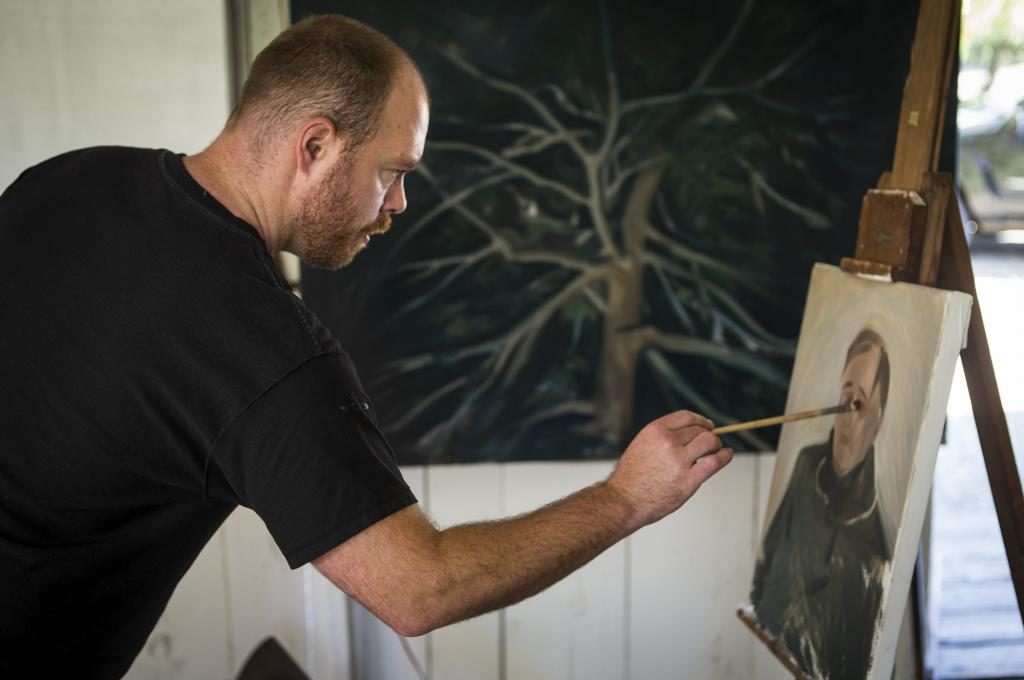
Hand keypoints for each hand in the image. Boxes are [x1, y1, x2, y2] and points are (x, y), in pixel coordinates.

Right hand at [606, 410, 732, 530]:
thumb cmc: (631, 477)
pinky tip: (726, 455)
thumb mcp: (642, 445)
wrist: (624, 500)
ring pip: (710, 442)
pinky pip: (715, 462)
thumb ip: (663, 437)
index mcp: (655, 431)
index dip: (700, 420)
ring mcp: (679, 461)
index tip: (707, 425)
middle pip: (700, 430)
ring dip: (717, 444)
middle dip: (709, 435)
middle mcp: (668, 442)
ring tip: (718, 450)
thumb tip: (689, 433)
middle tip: (712, 443)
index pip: (686, 417)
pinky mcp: (689, 480)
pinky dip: (724, 456)